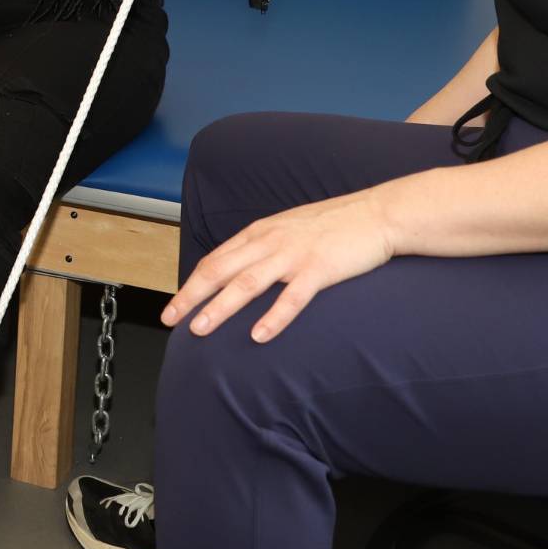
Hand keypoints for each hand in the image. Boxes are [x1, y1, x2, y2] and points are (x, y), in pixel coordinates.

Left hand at [161, 187, 399, 342]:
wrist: (377, 213)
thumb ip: (263, 248)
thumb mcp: (288, 229)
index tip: (173, 305)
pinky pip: (292, 297)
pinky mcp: (320, 269)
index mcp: (260, 233)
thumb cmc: (333, 225)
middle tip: (170, 320)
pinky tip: (259, 335)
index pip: (215, 260)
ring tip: (199, 329)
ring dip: (220, 308)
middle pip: (220, 271)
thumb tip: (240, 270)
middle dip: (191, 296)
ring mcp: (294, 255)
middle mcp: (270, 242)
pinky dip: (273, 317)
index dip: (191, 283)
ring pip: (247, 284)